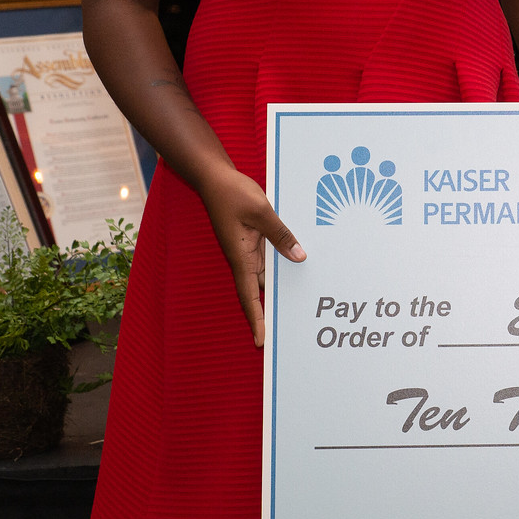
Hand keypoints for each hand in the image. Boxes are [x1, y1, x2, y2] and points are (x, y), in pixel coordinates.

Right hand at [195, 165, 304, 346]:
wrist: (215, 177)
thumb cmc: (232, 193)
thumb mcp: (261, 211)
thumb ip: (281, 234)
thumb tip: (299, 256)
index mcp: (240, 258)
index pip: (249, 297)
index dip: (256, 320)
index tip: (262, 341)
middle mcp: (245, 259)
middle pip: (261, 292)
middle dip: (272, 311)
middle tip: (291, 331)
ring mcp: (249, 250)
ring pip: (268, 275)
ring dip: (282, 287)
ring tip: (304, 304)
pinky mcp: (255, 240)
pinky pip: (271, 257)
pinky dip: (283, 263)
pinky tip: (300, 264)